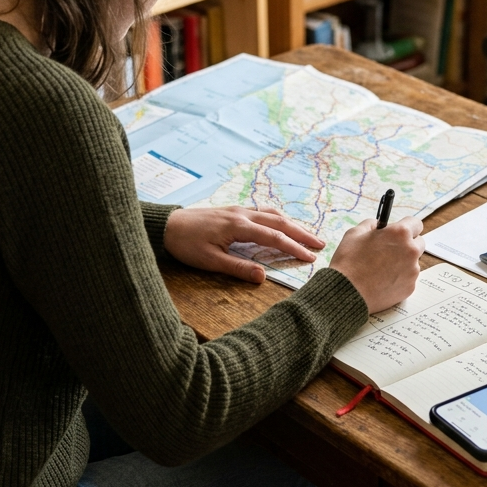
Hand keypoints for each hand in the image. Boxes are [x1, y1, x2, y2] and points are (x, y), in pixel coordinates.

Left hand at [163, 206, 323, 283]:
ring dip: (292, 224)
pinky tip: (281, 223)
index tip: (311, 258)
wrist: (166, 225)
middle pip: (279, 222)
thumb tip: (263, 276)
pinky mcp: (233, 211)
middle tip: (320, 244)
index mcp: (239, 226)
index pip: (274, 237)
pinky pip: (262, 211)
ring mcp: (238, 210)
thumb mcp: (210, 261)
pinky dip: (277, 218)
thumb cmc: (185, 244)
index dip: (294, 248)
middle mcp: (242, 214)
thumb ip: (237, 268)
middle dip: (301, 233)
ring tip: (307, 234)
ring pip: (272, 214)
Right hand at [328, 217, 423, 313]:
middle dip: (407, 244)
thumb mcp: (355, 233)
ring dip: (403, 262)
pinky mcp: (410, 287)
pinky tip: (382, 280)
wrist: (346, 292)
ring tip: (381, 268)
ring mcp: (412, 271)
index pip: (416, 223)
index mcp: (400, 234)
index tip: (399, 231)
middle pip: (418, 243)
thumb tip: (379, 225)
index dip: (406, 226)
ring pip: (413, 262)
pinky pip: (408, 278)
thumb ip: (372, 225)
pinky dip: (399, 278)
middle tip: (390, 249)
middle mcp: (411, 251)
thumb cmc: (349, 261)